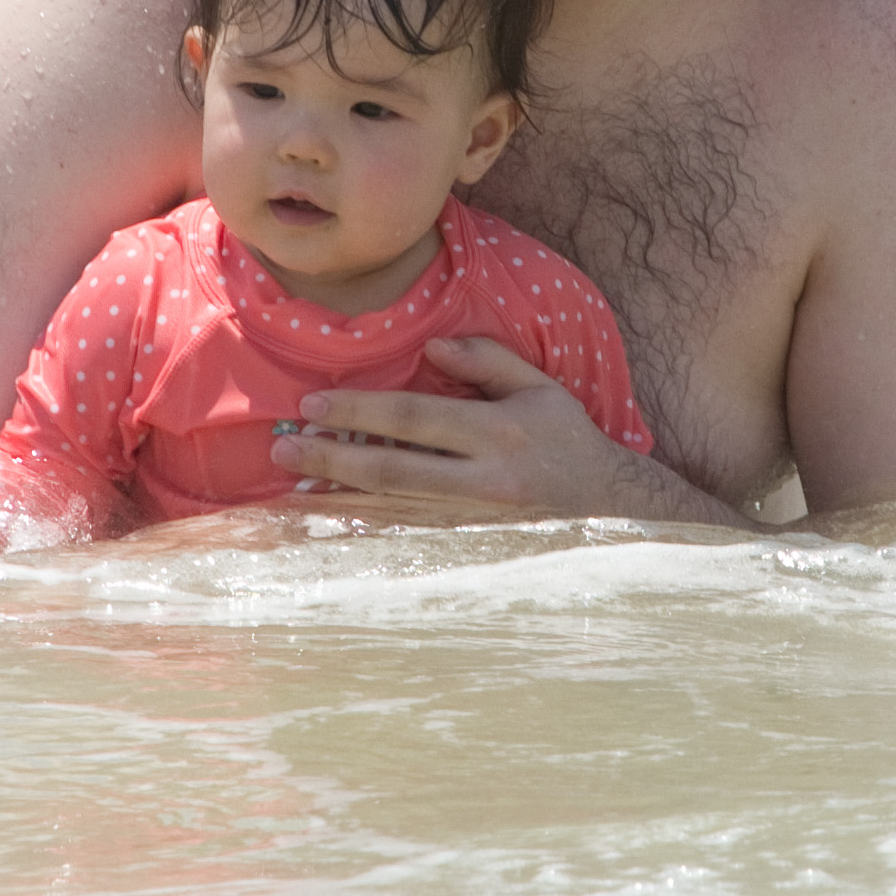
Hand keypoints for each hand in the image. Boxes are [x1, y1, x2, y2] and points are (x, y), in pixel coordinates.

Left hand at [265, 337, 687, 520]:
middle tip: (283, 446)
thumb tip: (433, 347)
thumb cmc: (569, 442)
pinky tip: (331, 521)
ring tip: (292, 484)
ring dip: (339, 498)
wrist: (612, 513)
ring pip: (394, 510)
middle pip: (394, 469)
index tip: (314, 404)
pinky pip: (408, 538)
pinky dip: (367, 529)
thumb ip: (488, 361)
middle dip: (333, 456)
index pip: (417, 417)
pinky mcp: (471, 549)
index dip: (362, 410)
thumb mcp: (541, 388)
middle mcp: (485, 480)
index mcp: (501, 431)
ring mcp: (476, 523)